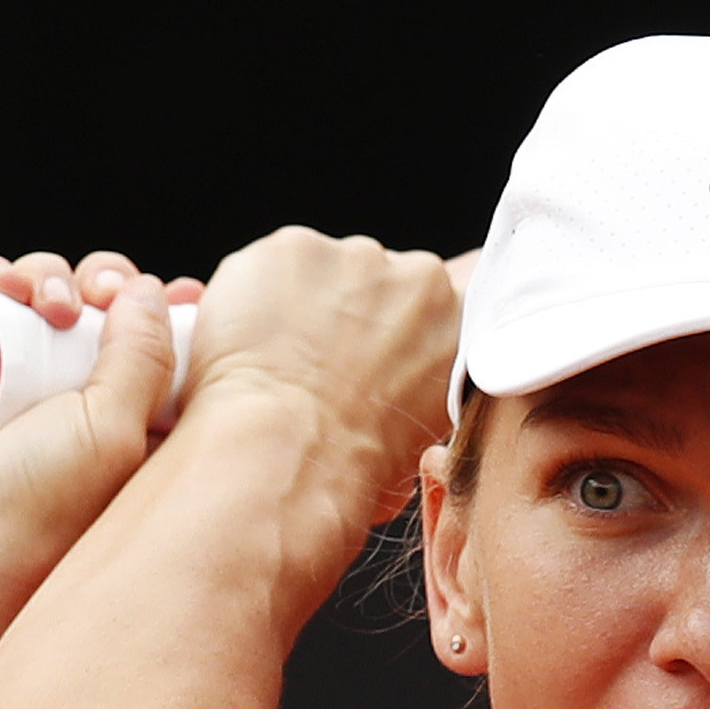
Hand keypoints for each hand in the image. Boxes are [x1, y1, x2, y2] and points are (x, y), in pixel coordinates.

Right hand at [0, 250, 201, 618]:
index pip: (159, 351)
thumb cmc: (32, 517)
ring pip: (35, 294)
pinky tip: (3, 290)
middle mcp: (64, 405)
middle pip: (98, 309)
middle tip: (106, 294)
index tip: (185, 293)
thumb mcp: (116, 432)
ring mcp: (2, 383)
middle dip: (108, 284)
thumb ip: (141, 354)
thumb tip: (150, 292)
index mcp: (125, 430)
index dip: (169, 313)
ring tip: (51, 305)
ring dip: (48, 276)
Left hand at [181, 227, 462, 503]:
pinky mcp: (295, 248)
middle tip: (319, 359)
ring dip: (302, 298)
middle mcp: (417, 276)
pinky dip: (254, 294)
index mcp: (457, 319)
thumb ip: (424, 378)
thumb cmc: (356, 460)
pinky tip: (251, 341)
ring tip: (281, 354)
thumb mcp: (425, 425)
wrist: (294, 449)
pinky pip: (268, 265)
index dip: (394, 324)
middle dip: (348, 308)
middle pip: (375, 278)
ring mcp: (355, 257)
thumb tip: (399, 379)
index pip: (432, 302)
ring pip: (321, 267)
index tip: (369, 348)